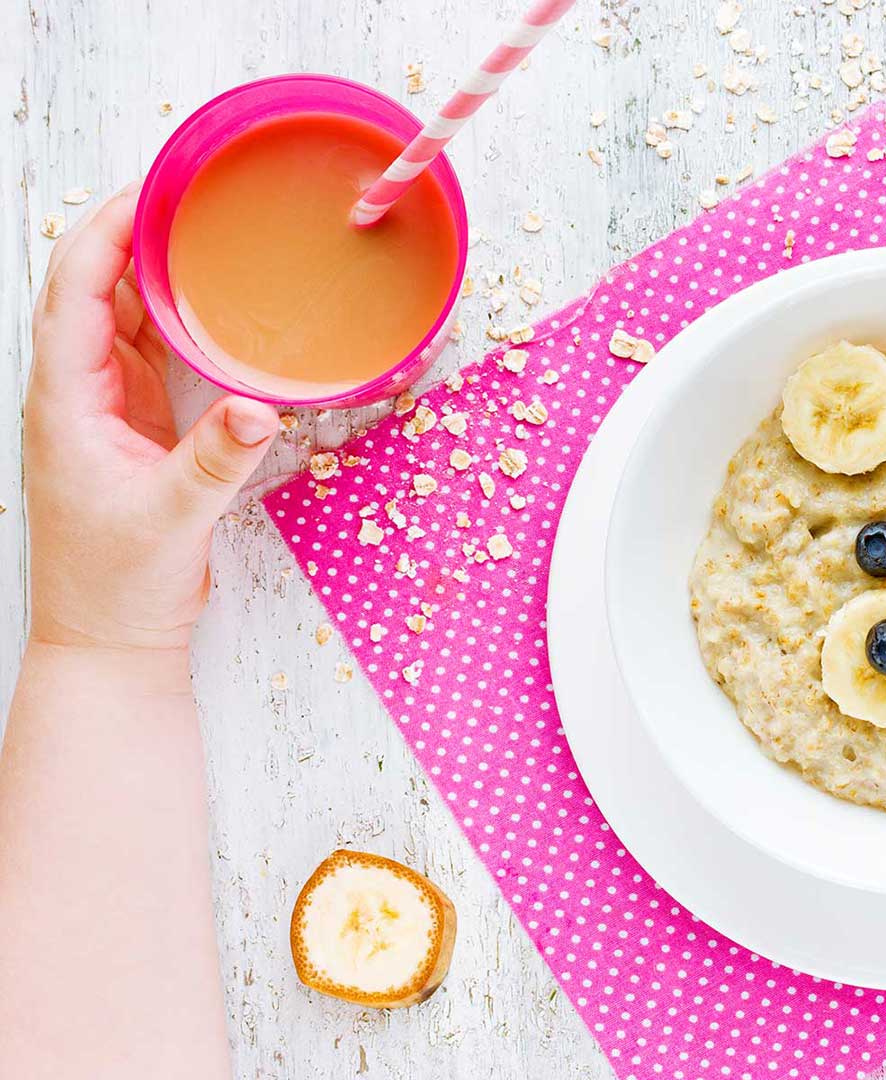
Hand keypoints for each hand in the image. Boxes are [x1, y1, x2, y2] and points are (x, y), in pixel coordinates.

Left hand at [24, 185, 280, 652]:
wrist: (108, 638)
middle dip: (127, 229)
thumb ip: (216, 462)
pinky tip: (205, 293)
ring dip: (151, 266)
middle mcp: (76, 393)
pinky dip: (173, 311)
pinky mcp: (134, 424)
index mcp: (65, 403)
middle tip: (183, 187)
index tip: (149, 191)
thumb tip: (261, 409)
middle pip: (90, 286)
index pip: (75, 294)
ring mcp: (104, 406)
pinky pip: (148, 347)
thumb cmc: (117, 585)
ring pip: (119, 312)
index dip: (104, 234)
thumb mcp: (170, 521)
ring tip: (197, 222)